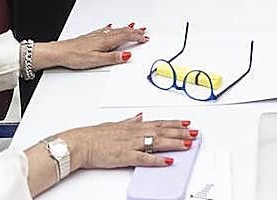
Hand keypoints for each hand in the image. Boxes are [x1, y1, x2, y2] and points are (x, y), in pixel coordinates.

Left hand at [34, 24, 148, 70]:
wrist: (60, 52)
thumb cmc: (75, 56)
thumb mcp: (96, 61)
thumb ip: (113, 57)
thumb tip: (127, 55)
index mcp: (106, 41)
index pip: (125, 37)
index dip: (136, 37)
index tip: (145, 38)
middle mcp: (102, 36)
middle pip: (122, 32)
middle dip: (134, 31)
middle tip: (144, 32)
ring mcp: (96, 35)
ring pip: (115, 30)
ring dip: (125, 29)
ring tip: (133, 26)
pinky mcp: (91, 37)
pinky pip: (105, 30)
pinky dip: (112, 28)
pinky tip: (111, 27)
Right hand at [56, 115, 195, 170]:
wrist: (81, 143)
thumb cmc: (95, 135)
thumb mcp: (115, 125)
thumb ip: (129, 121)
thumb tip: (140, 116)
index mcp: (134, 126)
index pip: (159, 123)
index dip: (175, 123)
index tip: (187, 123)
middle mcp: (135, 133)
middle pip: (162, 131)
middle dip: (180, 132)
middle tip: (195, 134)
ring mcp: (131, 144)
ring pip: (157, 142)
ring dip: (174, 143)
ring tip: (188, 144)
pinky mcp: (125, 156)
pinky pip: (145, 159)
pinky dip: (158, 160)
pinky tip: (169, 161)